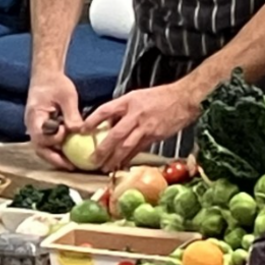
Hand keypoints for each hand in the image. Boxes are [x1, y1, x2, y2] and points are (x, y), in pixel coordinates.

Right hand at [25, 72, 81, 170]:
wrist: (46, 76)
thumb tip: (79, 131)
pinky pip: (48, 145)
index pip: (40, 135)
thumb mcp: (67, 96)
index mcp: (35, 116)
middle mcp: (32, 126)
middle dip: (55, 159)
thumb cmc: (55, 83)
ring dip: (56, 158)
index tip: (67, 132)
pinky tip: (71, 155)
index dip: (53, 139)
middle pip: (40, 148)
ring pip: (43, 149)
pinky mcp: (43, 130)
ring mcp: (36, 129)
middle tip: (71, 166)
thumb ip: (71, 114)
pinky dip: (58, 151)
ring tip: (73, 165)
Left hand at [84, 80, 199, 171]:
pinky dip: (129, 158)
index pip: (105, 111)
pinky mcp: (154, 136)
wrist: (182, 99)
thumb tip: (108, 122)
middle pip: (115, 134)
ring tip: (105, 167)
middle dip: (103, 149)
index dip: (92, 121)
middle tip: (92, 160)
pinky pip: (139, 149)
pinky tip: (122, 165)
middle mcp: (135, 114)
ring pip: (127, 145)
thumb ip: (122, 109)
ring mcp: (145, 127)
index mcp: (128, 101)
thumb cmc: (159, 97)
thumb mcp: (136, 96)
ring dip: (114, 158)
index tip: (81, 130)